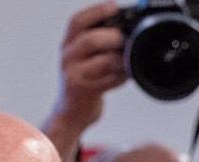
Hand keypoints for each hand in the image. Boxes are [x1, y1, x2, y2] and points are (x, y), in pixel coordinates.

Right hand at [42, 2, 126, 161]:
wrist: (70, 113)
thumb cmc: (84, 81)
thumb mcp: (82, 56)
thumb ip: (98, 38)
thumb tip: (131, 22)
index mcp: (68, 44)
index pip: (77, 21)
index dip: (97, 11)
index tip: (115, 7)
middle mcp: (67, 58)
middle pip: (91, 39)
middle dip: (115, 38)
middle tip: (125, 41)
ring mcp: (73, 75)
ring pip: (104, 61)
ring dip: (122, 60)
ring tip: (127, 63)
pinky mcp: (82, 91)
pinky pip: (109, 80)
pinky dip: (121, 77)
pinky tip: (123, 77)